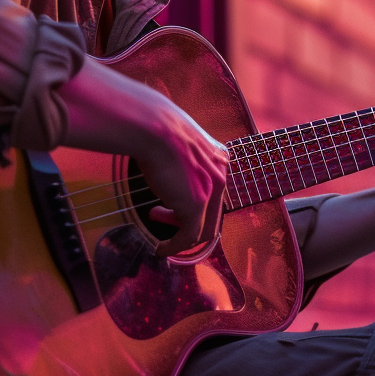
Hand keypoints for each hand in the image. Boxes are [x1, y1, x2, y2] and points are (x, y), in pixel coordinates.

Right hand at [57, 57, 228, 256]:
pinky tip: (160, 248)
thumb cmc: (158, 127)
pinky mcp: (196, 207)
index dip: (197, 203)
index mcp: (219, 158)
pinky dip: (174, 247)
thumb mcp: (178, 139)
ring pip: (203, 228)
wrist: (154, 127)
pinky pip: (188, 237)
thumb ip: (182, 153)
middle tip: (162, 216)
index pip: (214, 191)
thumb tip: (165, 154)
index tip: (174, 207)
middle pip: (212, 213)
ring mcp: (210, 192)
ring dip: (181, 235)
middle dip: (188, 221)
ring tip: (158, 225)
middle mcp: (220, 175)